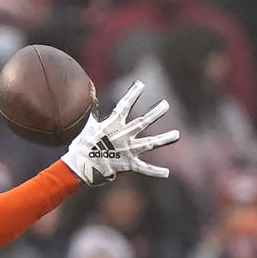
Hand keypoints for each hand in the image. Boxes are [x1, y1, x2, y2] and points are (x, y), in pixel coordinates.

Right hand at [62, 81, 178, 185]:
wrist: (79, 166)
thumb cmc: (81, 145)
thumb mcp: (86, 126)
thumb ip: (92, 114)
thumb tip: (87, 99)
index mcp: (112, 125)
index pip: (124, 106)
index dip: (132, 95)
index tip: (140, 84)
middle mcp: (123, 136)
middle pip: (142, 122)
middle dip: (155, 113)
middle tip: (165, 105)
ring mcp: (127, 150)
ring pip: (149, 144)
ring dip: (164, 139)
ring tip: (177, 135)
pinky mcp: (127, 164)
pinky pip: (143, 169)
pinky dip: (155, 172)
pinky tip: (167, 173)